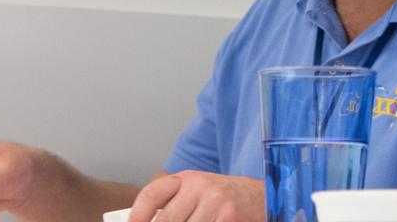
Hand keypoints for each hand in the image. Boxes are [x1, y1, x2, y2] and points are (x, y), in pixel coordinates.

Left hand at [128, 171, 265, 221]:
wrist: (259, 197)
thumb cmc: (222, 200)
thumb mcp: (197, 194)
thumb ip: (173, 206)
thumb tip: (142, 221)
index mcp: (186, 179)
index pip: (152, 194)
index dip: (137, 215)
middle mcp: (199, 187)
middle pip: (165, 221)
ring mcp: (215, 202)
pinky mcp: (229, 217)